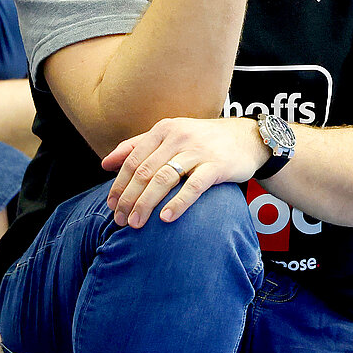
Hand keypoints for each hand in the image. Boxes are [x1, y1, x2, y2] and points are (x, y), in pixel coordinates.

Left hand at [101, 116, 268, 227]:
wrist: (246, 138)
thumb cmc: (203, 141)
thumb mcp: (170, 136)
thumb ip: (138, 147)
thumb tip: (106, 163)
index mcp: (163, 130)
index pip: (133, 160)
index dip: (119, 184)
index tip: (111, 205)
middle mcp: (178, 137)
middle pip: (145, 172)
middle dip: (129, 198)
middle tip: (120, 220)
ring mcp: (198, 151)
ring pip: (164, 179)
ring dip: (146, 204)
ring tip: (137, 223)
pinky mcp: (217, 166)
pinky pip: (193, 186)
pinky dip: (178, 203)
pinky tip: (166, 218)